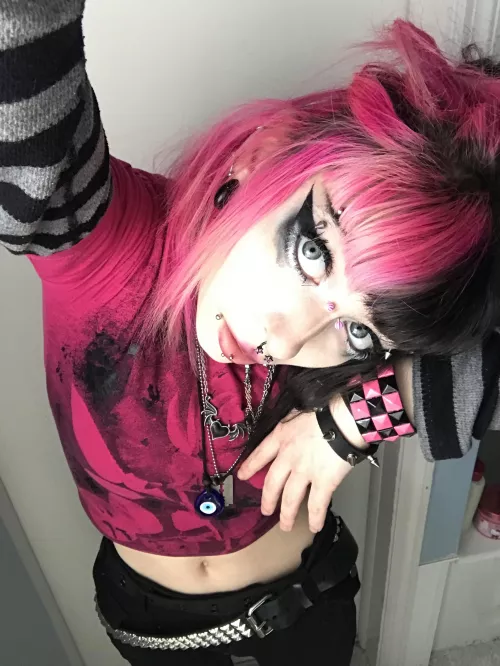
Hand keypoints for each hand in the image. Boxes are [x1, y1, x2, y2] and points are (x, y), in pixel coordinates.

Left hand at [237, 408, 353, 532]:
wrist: (343, 418)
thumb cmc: (326, 410)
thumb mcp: (298, 412)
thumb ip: (290, 425)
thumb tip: (290, 428)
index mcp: (281, 437)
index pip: (260, 454)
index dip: (250, 467)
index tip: (242, 476)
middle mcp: (288, 456)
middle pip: (272, 483)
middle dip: (268, 500)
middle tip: (265, 510)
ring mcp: (304, 471)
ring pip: (290, 498)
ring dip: (286, 514)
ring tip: (285, 525)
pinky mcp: (323, 481)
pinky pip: (316, 505)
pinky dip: (315, 518)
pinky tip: (314, 525)